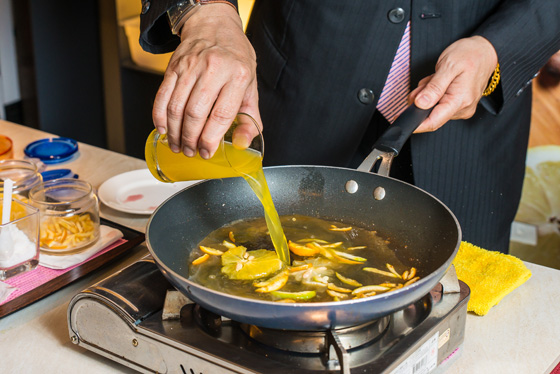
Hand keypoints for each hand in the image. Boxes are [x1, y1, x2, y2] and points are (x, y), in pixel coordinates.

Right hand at [152, 4, 261, 157]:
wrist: (214, 25)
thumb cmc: (235, 58)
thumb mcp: (251, 86)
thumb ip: (250, 118)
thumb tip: (242, 143)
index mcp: (238, 75)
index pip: (221, 114)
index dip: (211, 138)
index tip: (207, 152)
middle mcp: (213, 68)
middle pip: (195, 113)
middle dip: (191, 139)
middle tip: (191, 152)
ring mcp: (191, 66)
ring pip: (176, 107)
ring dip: (174, 132)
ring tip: (178, 145)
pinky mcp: (173, 66)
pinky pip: (162, 96)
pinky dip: (159, 117)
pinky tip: (163, 130)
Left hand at [409, 36, 497, 132]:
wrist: (486, 51)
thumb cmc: (470, 54)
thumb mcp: (448, 66)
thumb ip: (434, 87)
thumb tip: (421, 104)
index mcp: (460, 100)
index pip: (433, 122)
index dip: (415, 124)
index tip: (402, 121)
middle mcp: (462, 109)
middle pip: (430, 114)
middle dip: (421, 100)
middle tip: (426, 82)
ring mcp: (461, 108)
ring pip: (432, 109)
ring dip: (428, 95)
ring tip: (436, 79)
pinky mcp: (459, 106)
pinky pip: (438, 104)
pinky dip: (433, 94)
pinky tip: (440, 83)